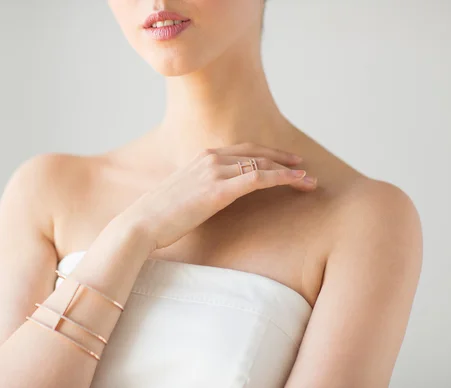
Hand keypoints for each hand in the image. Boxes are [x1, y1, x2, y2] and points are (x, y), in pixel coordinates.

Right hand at [121, 142, 317, 249]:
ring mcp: (215, 171)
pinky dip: (283, 178)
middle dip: (283, 158)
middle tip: (302, 165)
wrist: (141, 224)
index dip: (267, 154)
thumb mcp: (183, 195)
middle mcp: (210, 158)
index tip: (284, 161)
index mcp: (201, 157)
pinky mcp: (220, 189)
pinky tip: (299, 182)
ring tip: (309, 179)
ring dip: (289, 171)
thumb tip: (212, 197)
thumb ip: (201, 189)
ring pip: (262, 164)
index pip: (242, 150)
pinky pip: (259, 178)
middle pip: (256, 152)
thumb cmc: (159, 216)